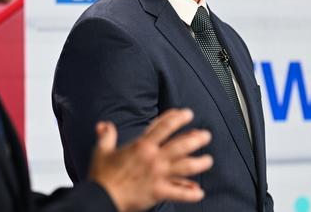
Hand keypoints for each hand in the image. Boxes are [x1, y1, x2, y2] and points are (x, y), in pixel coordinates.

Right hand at [88, 109, 212, 211]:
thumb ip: (106, 136)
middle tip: (206, 135)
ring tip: (208, 160)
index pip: (163, 126)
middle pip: (181, 145)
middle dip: (196, 138)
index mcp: (141, 146)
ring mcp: (158, 175)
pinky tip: (199, 192)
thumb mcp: (101, 151)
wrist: (101, 197)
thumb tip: (104, 125)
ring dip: (199, 163)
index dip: (176, 118)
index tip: (187, 114)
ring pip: (185, 167)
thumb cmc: (102, 175)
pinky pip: (179, 193)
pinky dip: (190, 194)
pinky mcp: (158, 192)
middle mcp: (153, 158)